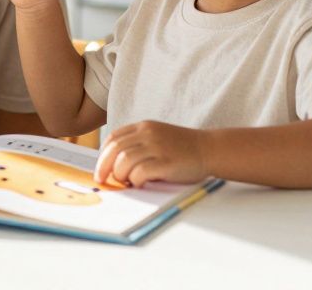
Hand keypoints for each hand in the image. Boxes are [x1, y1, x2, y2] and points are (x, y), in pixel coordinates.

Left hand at [94, 121, 210, 187]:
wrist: (210, 149)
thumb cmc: (182, 149)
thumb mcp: (157, 138)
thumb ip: (138, 146)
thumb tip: (113, 167)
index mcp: (144, 127)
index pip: (114, 138)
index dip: (103, 155)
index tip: (101, 168)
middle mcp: (148, 134)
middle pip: (115, 150)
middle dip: (104, 168)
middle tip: (103, 180)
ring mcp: (157, 147)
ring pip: (124, 162)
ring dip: (121, 175)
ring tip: (127, 182)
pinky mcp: (166, 163)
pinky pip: (140, 173)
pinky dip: (136, 181)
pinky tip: (141, 184)